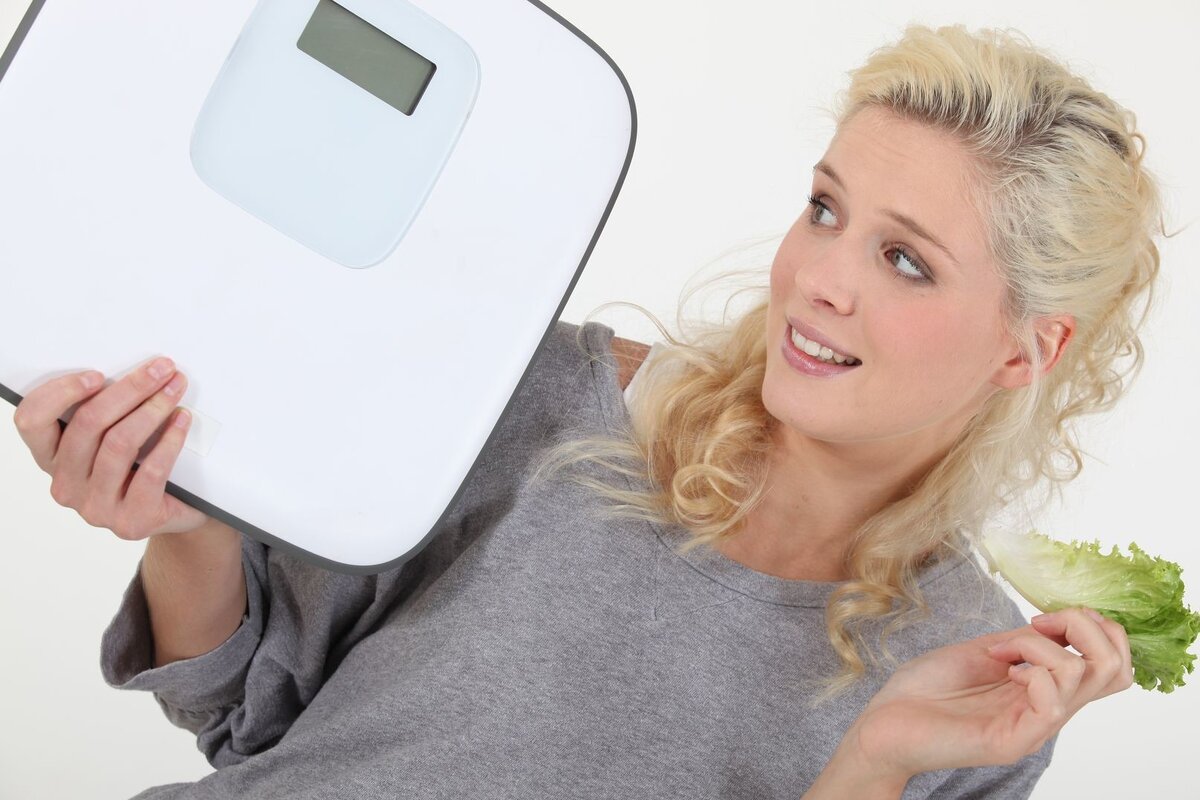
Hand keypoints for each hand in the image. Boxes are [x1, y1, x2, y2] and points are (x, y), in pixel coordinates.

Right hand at [13, 355, 210, 538]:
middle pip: (88, 424)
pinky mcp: (132, 521)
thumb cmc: (143, 467)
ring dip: (153, 408)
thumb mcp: (113, 439)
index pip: (32, 421)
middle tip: (161, 368)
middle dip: (129, 389)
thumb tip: (132, 369)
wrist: (179, 513)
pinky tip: (182, 420)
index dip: (60, 393)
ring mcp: (96, 508)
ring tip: (175, 388)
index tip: (98, 374)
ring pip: (119, 443)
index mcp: (52, 459)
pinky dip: (170, 439)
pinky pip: (151, 471)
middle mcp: (67, 486)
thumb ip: (106, 414)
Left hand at [847, 608, 1132, 780]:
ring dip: (1037, 645)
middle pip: (1117, 667)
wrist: (884, 722)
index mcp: (1047, 688)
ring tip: (1000, 652)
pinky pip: (1051, 704)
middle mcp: (1050, 710)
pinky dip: (1030, 670)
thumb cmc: (926, 688)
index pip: (1114, 663)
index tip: (1042, 616)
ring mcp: (1034, 727)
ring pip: (1082, 675)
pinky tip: (1001, 670)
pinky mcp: (1013, 741)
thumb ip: (1027, 641)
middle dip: (1085, 627)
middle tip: (1036, 623)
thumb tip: (1061, 623)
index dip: (1094, 626)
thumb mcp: (985, 650)